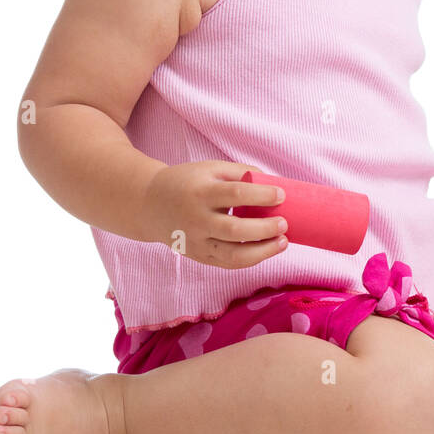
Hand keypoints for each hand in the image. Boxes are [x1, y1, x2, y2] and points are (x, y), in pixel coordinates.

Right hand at [137, 161, 288, 268]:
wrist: (150, 205)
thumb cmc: (188, 183)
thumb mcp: (210, 169)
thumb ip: (241, 173)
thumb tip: (273, 182)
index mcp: (200, 192)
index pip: (235, 195)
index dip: (262, 195)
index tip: (281, 195)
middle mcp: (197, 220)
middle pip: (235, 229)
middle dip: (264, 229)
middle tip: (284, 223)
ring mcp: (196, 242)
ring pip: (232, 255)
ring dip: (262, 251)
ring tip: (283, 242)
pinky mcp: (198, 257)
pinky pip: (228, 263)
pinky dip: (250, 259)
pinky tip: (266, 250)